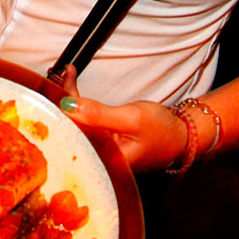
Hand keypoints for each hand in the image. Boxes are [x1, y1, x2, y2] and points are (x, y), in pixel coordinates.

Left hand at [58, 65, 187, 171]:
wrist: (183, 136)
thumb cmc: (162, 130)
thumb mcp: (131, 118)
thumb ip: (98, 114)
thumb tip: (66, 106)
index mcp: (105, 162)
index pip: (72, 136)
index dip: (60, 112)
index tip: (55, 88)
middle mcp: (99, 160)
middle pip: (71, 131)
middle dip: (61, 103)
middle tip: (60, 76)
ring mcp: (101, 152)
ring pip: (77, 125)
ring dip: (70, 101)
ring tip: (68, 75)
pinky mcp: (104, 143)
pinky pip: (86, 124)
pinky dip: (80, 106)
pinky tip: (74, 91)